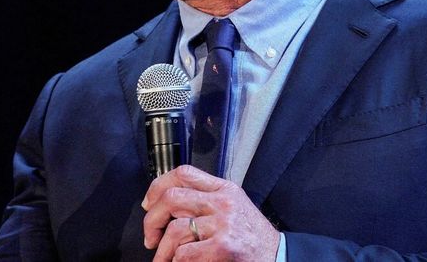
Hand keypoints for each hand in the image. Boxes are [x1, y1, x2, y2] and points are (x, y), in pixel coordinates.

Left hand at [142, 165, 279, 261]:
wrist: (277, 256)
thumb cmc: (253, 236)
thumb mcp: (234, 206)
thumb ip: (207, 199)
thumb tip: (168, 203)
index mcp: (224, 189)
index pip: (183, 173)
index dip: (158, 186)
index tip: (150, 203)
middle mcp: (223, 202)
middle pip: (171, 198)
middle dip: (152, 220)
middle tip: (151, 236)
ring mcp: (223, 224)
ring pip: (174, 230)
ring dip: (162, 250)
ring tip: (163, 259)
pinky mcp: (222, 247)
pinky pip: (184, 253)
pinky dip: (176, 261)